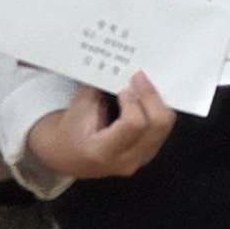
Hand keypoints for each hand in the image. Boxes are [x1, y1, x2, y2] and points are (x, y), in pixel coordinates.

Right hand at [27, 73, 173, 179]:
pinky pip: (161, 129)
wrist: (65, 157)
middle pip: (158, 126)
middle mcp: (127, 160)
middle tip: (139, 76)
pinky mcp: (147, 154)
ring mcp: (140, 160)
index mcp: (104, 152)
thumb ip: (100, 88)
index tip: (125, 84)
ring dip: (157, 102)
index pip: (134, 124)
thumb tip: (120, 68)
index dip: (133, 100)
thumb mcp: (78, 108)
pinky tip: (146, 97)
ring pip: (164, 127)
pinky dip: (157, 110)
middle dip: (152, 96)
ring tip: (143, 84)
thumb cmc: (68, 132)